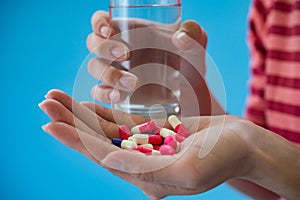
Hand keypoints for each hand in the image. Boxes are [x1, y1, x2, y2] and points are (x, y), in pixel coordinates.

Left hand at [39, 89, 252, 198]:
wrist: (244, 144)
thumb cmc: (224, 157)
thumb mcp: (187, 170)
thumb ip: (146, 168)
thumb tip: (107, 159)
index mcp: (148, 179)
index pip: (102, 157)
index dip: (75, 139)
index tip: (49, 123)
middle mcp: (142, 165)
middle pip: (98, 142)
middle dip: (71, 122)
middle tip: (45, 102)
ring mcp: (146, 148)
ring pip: (106, 130)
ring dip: (82, 115)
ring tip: (57, 98)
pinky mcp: (154, 134)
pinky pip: (123, 124)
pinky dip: (103, 114)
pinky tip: (85, 106)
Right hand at [86, 11, 209, 115]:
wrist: (191, 95)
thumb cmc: (190, 64)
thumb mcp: (196, 45)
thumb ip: (193, 33)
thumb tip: (179, 38)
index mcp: (132, 33)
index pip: (103, 22)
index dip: (99, 23)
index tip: (109, 30)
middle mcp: (119, 51)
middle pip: (94, 43)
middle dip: (104, 47)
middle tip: (125, 54)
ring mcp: (115, 73)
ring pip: (95, 67)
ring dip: (108, 73)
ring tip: (133, 83)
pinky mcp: (116, 93)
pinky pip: (98, 92)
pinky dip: (104, 94)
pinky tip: (119, 97)